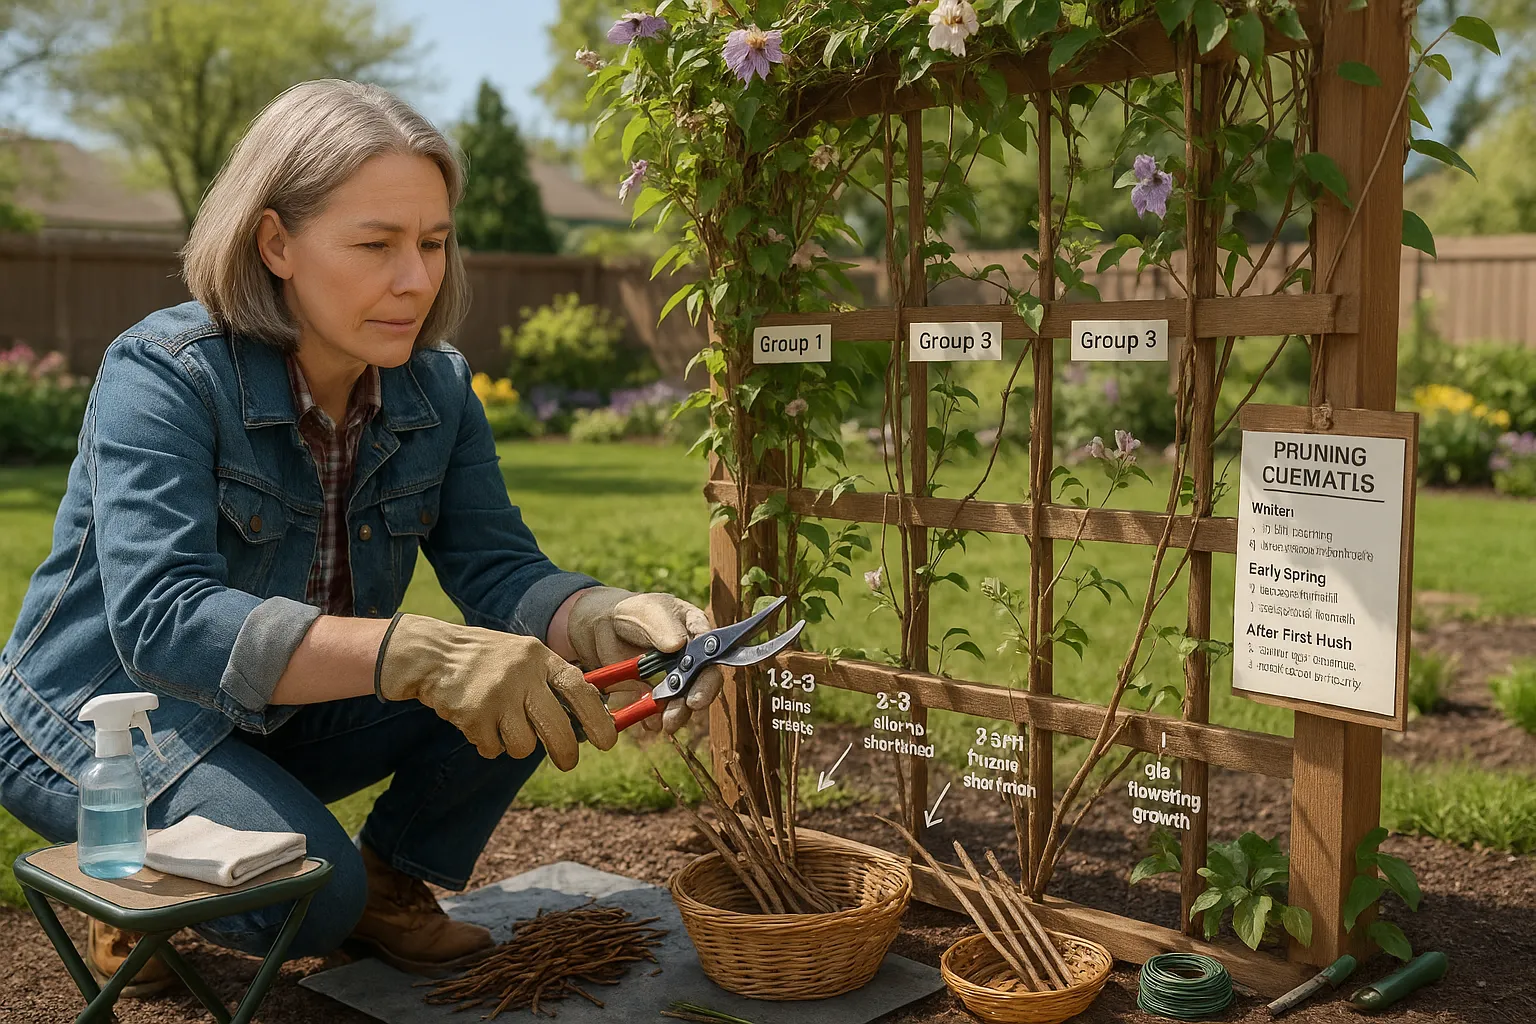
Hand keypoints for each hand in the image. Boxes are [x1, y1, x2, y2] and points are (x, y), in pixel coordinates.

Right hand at [376, 614, 616, 768]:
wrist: (432, 655)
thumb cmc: (487, 661)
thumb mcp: (524, 657)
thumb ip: (552, 680)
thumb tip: (592, 715)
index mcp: (538, 656)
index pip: (577, 687)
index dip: (597, 716)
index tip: (607, 740)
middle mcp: (521, 673)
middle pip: (556, 727)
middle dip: (564, 752)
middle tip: (567, 763)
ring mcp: (496, 694)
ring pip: (523, 745)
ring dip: (515, 744)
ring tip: (501, 724)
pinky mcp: (472, 714)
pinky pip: (493, 749)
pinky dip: (488, 744)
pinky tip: (477, 722)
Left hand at [565, 588, 722, 732]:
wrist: (601, 629)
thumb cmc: (630, 613)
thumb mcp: (645, 612)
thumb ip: (661, 627)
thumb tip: (678, 645)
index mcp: (694, 628)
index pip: (710, 646)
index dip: (710, 661)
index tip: (703, 673)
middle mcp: (691, 657)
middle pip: (703, 678)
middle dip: (700, 693)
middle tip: (693, 704)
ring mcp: (674, 679)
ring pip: (683, 700)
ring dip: (679, 712)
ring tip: (669, 722)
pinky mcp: (656, 696)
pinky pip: (658, 712)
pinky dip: (654, 719)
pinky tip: (650, 723)